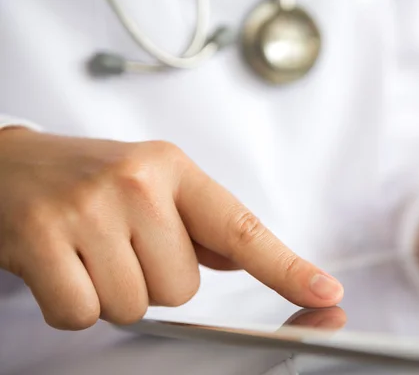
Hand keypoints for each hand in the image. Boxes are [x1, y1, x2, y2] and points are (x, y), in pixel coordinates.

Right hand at [0, 129, 342, 329]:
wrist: (11, 167)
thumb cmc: (88, 179)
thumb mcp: (151, 183)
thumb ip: (202, 223)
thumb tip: (247, 256)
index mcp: (172, 170)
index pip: (241, 228)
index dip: (287, 268)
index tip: (325, 294)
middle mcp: (137, 183)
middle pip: (182, 288)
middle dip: (151, 279)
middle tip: (117, 244)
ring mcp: (90, 209)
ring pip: (137, 305)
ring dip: (112, 290)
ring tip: (88, 249)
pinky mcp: (44, 238)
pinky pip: (84, 313)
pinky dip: (74, 302)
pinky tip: (61, 264)